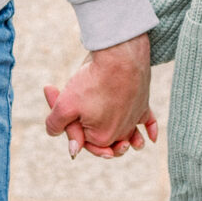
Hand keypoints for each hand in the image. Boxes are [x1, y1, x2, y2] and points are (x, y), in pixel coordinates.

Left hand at [43, 33, 157, 160]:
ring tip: (120, 143)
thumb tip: (60, 138)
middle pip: (103, 138)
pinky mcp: (143, 104)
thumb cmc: (92, 81)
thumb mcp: (65, 104)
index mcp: (102, 138)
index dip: (66, 124)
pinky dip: (149, 130)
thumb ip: (56, 125)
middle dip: (88, 131)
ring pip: (126, 134)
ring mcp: (134, 119)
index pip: (81, 140)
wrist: (120, 57)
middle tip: (76, 110)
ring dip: (123, 140)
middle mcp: (121, 132)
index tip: (51, 89)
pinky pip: (148, 121)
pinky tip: (150, 138)